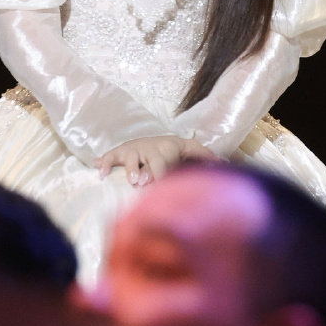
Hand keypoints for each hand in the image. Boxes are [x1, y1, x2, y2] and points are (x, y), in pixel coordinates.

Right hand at [94, 135, 213, 185]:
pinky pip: (111, 155)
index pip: (168, 160)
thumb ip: (206, 156)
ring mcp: (135, 149)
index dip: (166, 173)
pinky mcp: (122, 151)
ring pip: (131, 157)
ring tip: (133, 181)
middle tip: (145, 182)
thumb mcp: (191, 150)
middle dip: (149, 170)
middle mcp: (151, 147)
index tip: (166, 185)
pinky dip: (105, 163)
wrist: (156, 140)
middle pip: (152, 158)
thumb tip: (225, 163)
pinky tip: (100, 173)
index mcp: (168, 148)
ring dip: (132, 168)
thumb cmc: (176, 151)